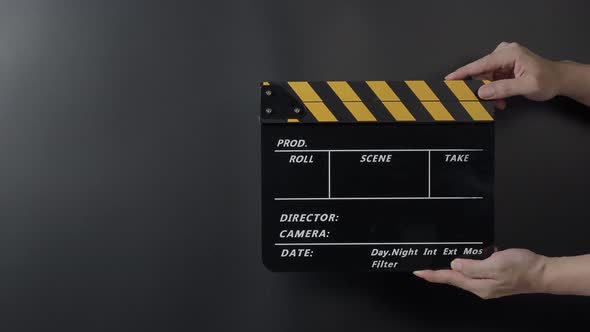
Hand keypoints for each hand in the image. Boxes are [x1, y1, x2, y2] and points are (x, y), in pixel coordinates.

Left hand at [413, 249, 547, 298]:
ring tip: (440, 259)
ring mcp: (487, 284)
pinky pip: (475, 270)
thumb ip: (473, 266)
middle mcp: (481, 287)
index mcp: (479, 285)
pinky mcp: (493, 278)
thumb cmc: (522, 267)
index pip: (450, 278)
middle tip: (424, 264)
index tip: (418, 272)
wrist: (542, 272)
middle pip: (454, 278)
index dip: (433, 274)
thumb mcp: (495, 264)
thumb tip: (454, 265)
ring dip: (454, 266)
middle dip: (439, 271)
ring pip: (464, 274)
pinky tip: (468, 255)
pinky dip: (469, 262)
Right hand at [446, 42, 562, 108]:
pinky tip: (501, 97)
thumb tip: (483, 92)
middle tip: (487, 101)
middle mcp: (505, 53)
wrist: (558, 79)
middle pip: (481, 72)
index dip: (464, 72)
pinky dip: (493, 90)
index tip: (450, 79)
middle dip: (482, 88)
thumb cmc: (548, 79)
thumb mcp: (527, 86)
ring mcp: (503, 59)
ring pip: (485, 77)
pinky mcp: (503, 66)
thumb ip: (504, 88)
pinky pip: (490, 79)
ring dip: (489, 91)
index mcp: (510, 53)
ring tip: (500, 101)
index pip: (481, 64)